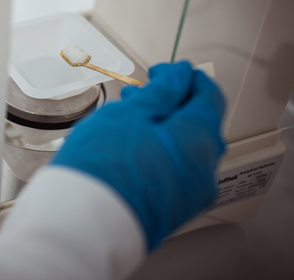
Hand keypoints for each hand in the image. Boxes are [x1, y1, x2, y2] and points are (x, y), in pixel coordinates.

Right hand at [52, 62, 225, 249]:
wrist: (84, 221)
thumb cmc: (103, 166)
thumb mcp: (131, 112)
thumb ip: (163, 89)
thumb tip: (182, 75)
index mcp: (200, 139)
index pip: (208, 96)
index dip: (186, 77)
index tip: (165, 72)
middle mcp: (204, 169)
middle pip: (197, 123)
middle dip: (168, 103)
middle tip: (139, 96)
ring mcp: (190, 193)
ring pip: (184, 147)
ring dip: (161, 128)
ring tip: (127, 120)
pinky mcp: (173, 209)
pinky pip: (174, 171)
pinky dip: (159, 152)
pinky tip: (131, 147)